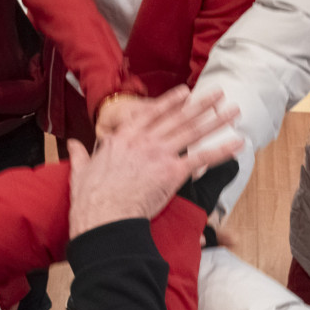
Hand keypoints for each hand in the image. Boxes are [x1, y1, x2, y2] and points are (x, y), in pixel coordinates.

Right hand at [68, 87, 241, 238]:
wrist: (103, 217)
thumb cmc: (90, 199)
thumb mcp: (80, 171)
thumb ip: (81, 155)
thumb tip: (72, 145)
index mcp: (123, 138)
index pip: (151, 113)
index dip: (170, 102)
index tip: (185, 93)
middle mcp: (145, 141)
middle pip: (178, 118)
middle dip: (201, 105)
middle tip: (219, 94)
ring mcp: (160, 155)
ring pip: (193, 132)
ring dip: (216, 120)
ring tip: (233, 110)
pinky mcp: (173, 173)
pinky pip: (203, 158)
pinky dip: (222, 150)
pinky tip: (237, 143)